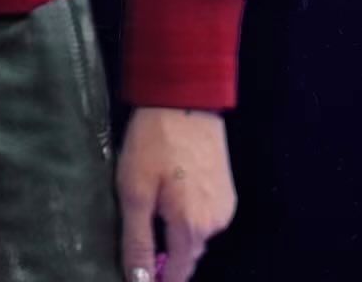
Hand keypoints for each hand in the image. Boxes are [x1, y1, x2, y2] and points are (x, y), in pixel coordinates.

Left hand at [115, 106, 236, 281]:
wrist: (185, 97)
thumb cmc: (154, 141)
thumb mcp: (134, 191)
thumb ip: (137, 241)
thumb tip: (138, 280)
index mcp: (192, 228)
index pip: (178, 275)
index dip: (158, 279)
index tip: (139, 272)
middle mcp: (216, 224)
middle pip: (187, 255)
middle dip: (165, 253)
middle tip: (139, 230)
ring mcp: (224, 206)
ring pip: (195, 234)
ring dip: (175, 231)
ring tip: (152, 205)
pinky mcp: (226, 190)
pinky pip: (204, 215)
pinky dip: (187, 213)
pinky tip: (170, 191)